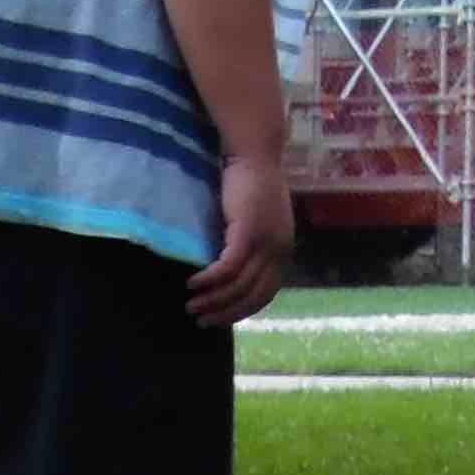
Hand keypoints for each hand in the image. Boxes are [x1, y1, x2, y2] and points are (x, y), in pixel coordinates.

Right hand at [187, 151, 290, 323]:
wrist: (256, 154)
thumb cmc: (252, 184)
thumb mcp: (258, 222)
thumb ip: (252, 245)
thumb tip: (230, 271)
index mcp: (283, 251)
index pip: (265, 294)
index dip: (242, 311)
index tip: (220, 319)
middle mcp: (279, 251)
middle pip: (252, 296)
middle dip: (226, 313)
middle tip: (202, 321)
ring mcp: (265, 243)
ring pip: (238, 285)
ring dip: (213, 300)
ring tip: (191, 305)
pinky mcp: (248, 232)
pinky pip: (227, 268)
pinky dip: (209, 280)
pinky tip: (192, 283)